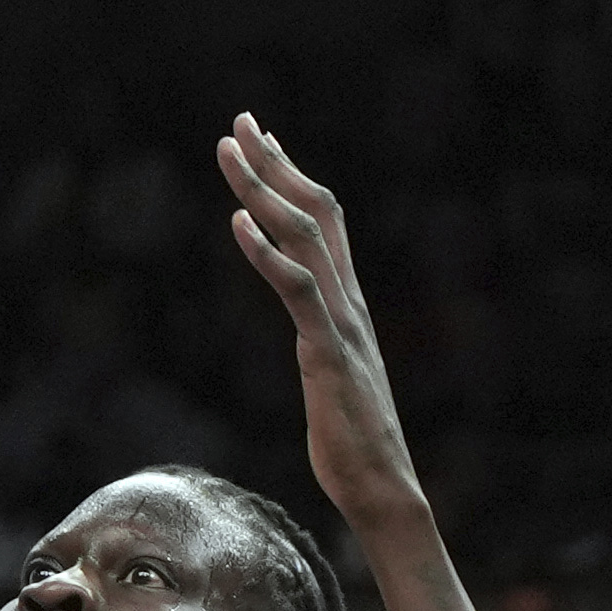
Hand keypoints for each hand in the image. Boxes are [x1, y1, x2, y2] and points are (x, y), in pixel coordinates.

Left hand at [218, 116, 421, 519]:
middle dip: (275, 163)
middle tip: (240, 122)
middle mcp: (349, 302)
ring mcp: (342, 323)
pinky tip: (238, 222)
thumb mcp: (331, 374)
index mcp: (348, 304)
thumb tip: (307, 327)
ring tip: (229, 153)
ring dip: (263, 189)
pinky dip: (267, 251)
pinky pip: (298, 290)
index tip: (263, 139)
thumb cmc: (353, 443)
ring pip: (303, 237)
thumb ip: (322, 339)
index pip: (325, 222)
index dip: (293, 176)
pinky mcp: (328, 352)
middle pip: (315, 211)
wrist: (383, 488)